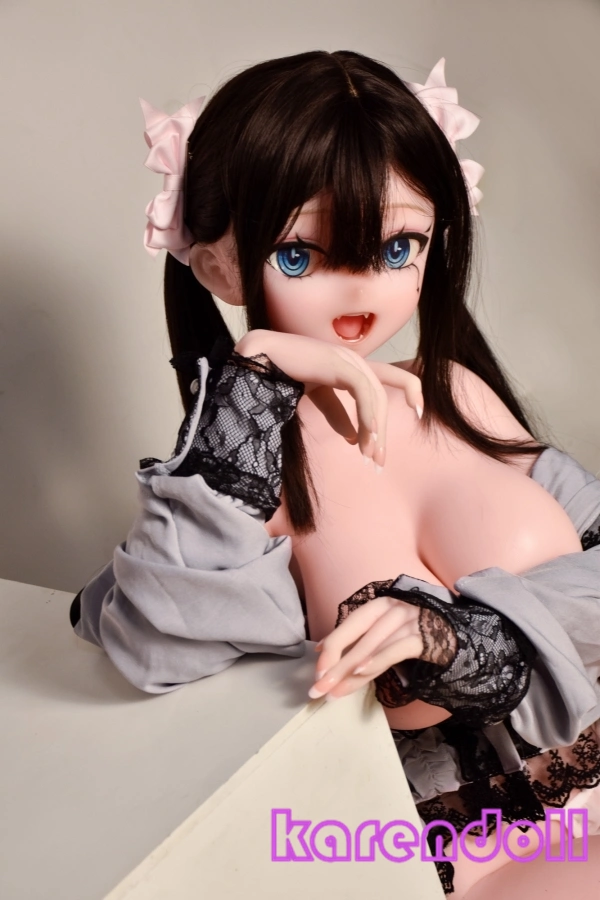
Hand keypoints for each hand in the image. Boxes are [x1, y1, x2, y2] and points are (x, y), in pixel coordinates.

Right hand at [234, 330, 422, 467]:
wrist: (259, 358)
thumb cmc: (283, 373)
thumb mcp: (317, 398)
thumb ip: (336, 414)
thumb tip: (352, 438)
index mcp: (350, 365)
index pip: (391, 374)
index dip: (411, 389)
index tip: (419, 412)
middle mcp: (353, 359)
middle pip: (380, 397)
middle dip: (382, 431)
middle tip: (376, 460)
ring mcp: (346, 358)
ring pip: (374, 397)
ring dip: (374, 429)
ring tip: (368, 455)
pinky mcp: (337, 362)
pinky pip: (362, 391)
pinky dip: (366, 414)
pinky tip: (364, 436)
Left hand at [307, 595, 423, 700]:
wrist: (452, 634)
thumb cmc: (410, 633)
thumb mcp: (381, 632)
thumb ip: (355, 640)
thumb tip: (319, 650)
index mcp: (378, 605)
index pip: (349, 625)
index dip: (331, 648)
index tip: (316, 671)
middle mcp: (392, 609)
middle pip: (358, 638)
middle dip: (335, 666)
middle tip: (318, 689)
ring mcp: (409, 621)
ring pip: (373, 647)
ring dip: (351, 672)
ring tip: (334, 691)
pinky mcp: (423, 637)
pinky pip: (395, 651)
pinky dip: (376, 662)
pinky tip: (361, 674)